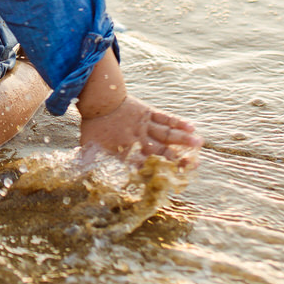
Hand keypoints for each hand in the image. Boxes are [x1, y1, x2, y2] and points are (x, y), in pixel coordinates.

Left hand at [78, 93, 201, 168]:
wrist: (97, 100)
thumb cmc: (93, 126)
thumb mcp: (87, 148)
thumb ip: (88, 164)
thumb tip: (83, 177)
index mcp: (126, 150)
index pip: (144, 167)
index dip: (157, 174)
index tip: (171, 182)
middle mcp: (139, 139)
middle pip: (162, 151)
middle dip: (179, 159)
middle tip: (195, 166)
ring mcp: (145, 125)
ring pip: (167, 134)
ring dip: (184, 139)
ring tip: (200, 144)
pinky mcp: (148, 113)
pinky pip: (165, 118)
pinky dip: (178, 122)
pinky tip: (191, 126)